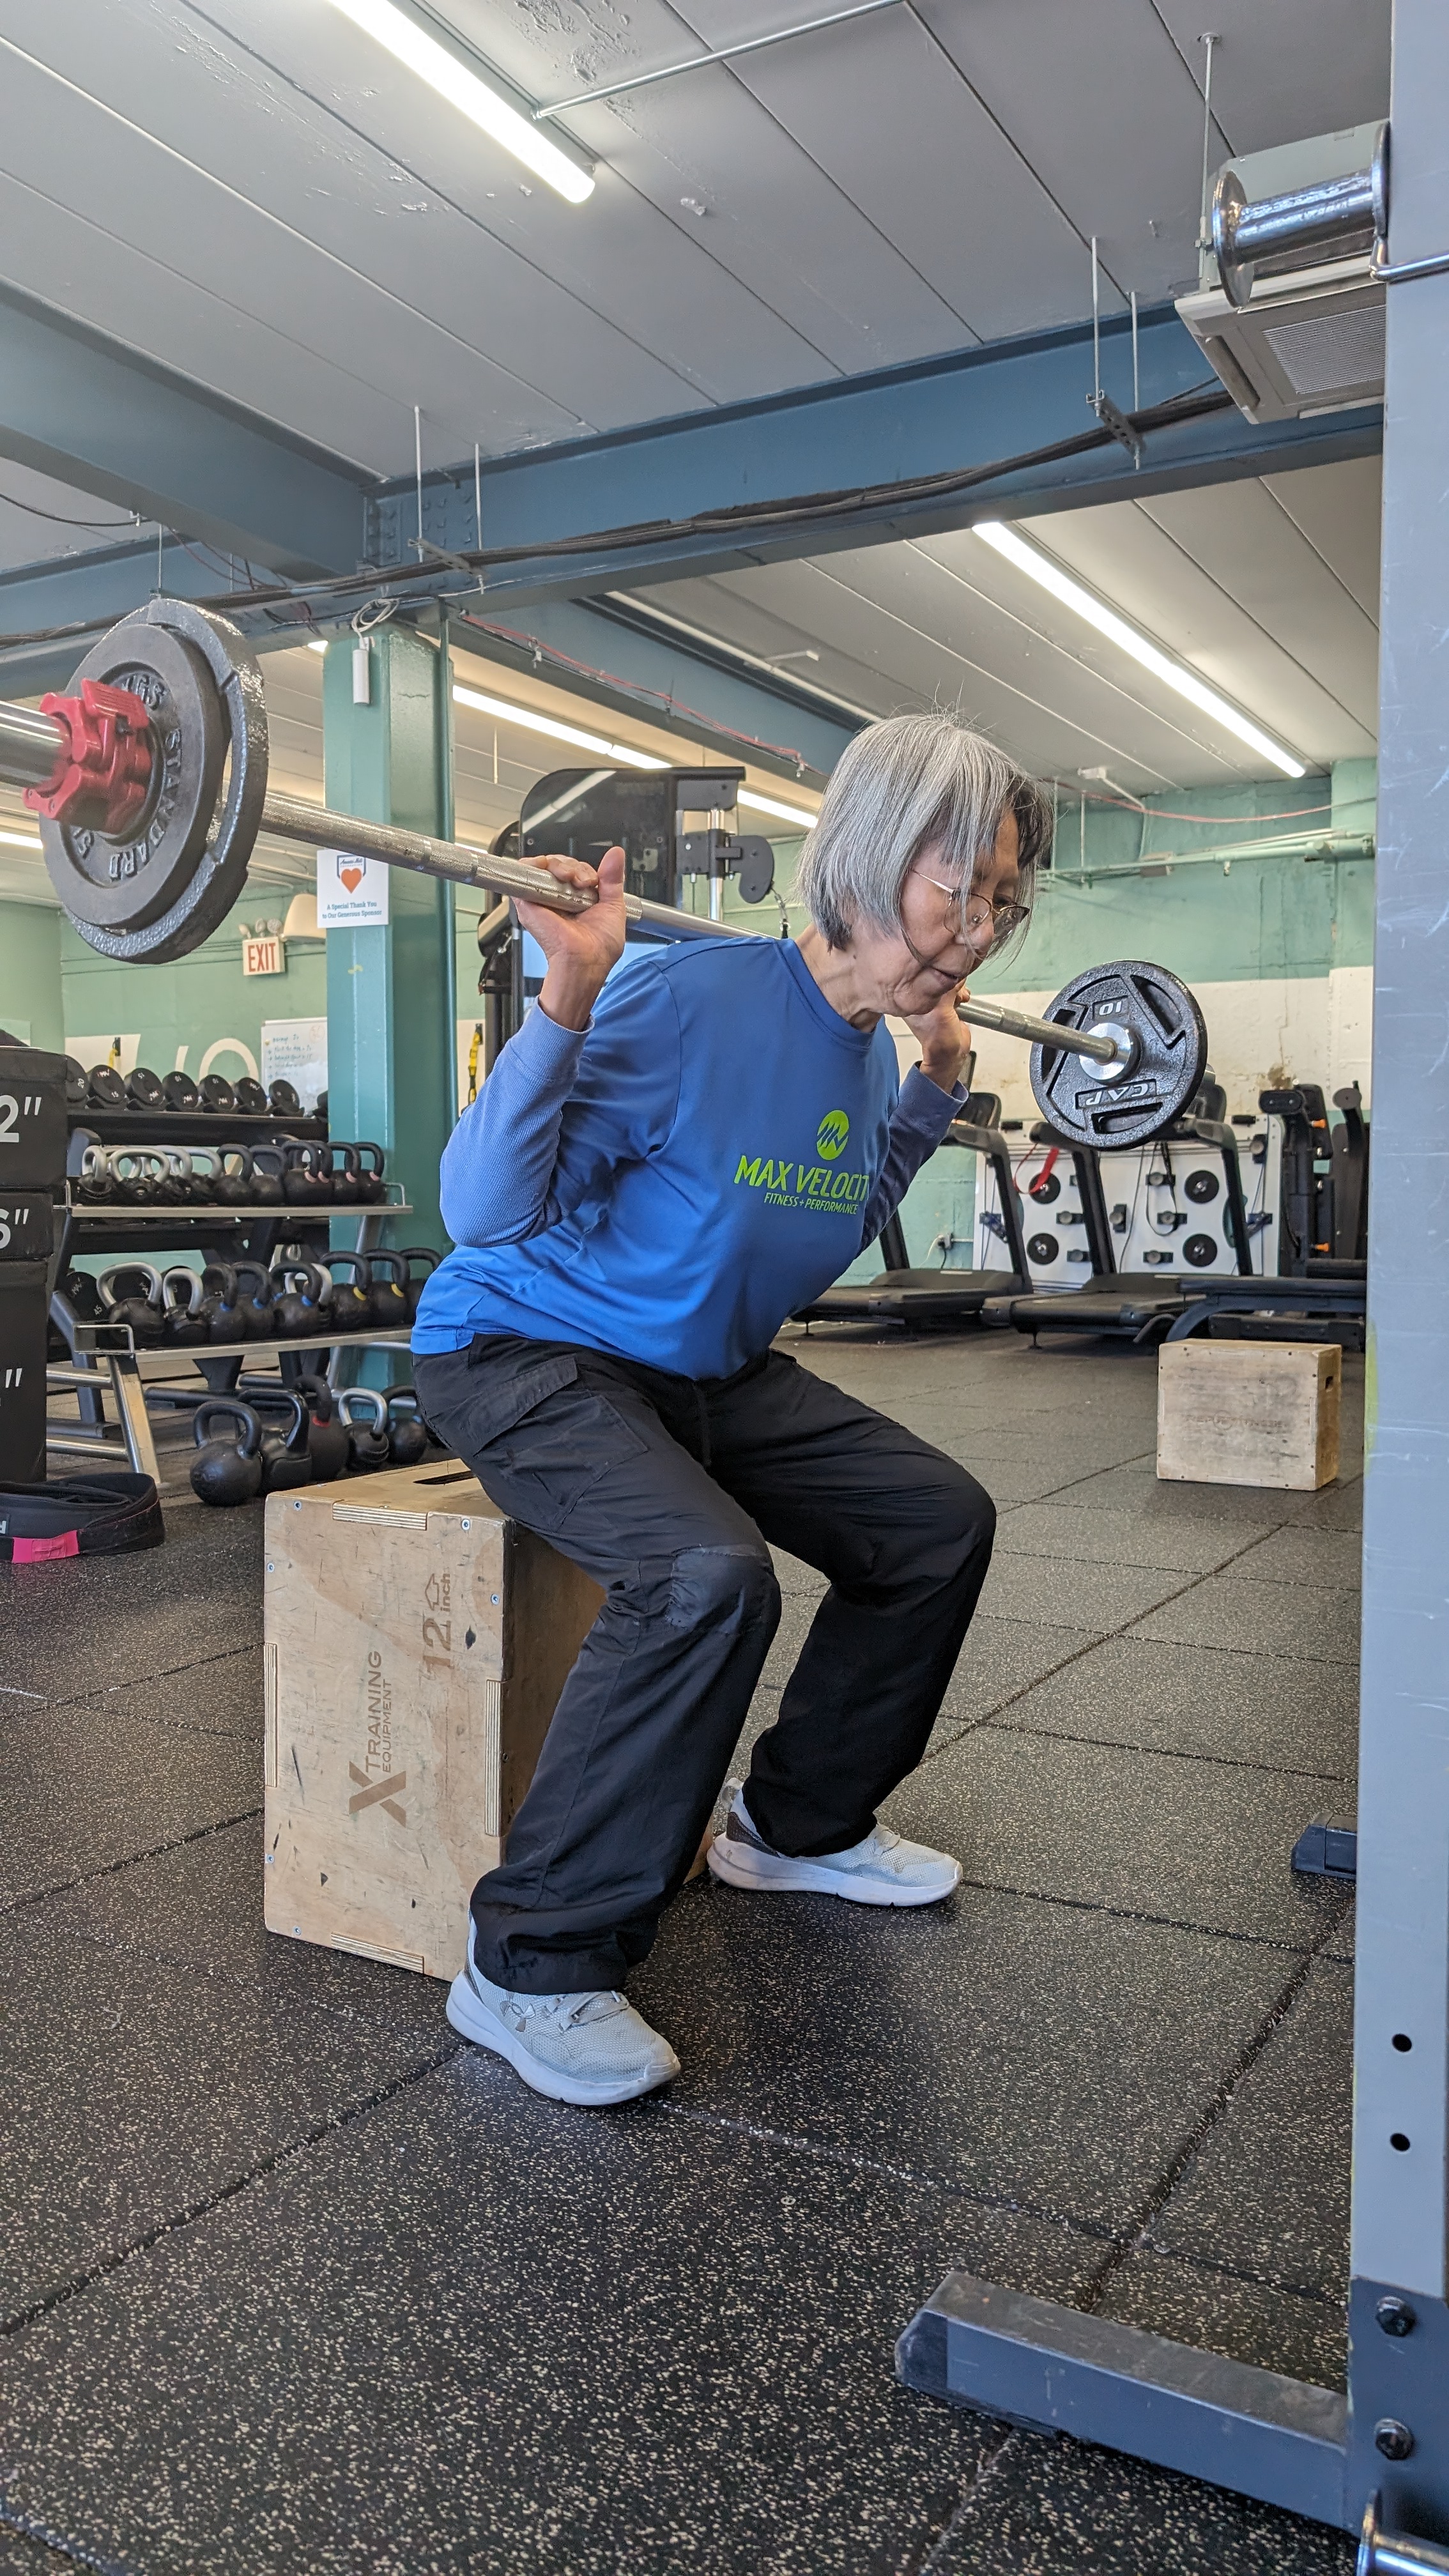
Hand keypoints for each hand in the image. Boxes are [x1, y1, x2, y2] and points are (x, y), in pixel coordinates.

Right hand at [516, 845, 626, 1032]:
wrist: (585, 960)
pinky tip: (553, 875)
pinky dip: (537, 865)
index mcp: (576, 900)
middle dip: (573, 866)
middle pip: (560, 864)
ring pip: (545, 864)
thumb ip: (612, 878)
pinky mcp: (527, 899)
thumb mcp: (613, 905)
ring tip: (569, 880)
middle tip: (582, 882)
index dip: (584, 870)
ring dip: (559, 864)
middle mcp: (557, 898)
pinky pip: (526, 871)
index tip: (593, 881)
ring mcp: (542, 898)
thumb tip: (616, 854)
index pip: (576, 870)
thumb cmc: (599, 947)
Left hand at [901, 981, 969, 1094]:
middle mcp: (918, 996)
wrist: (951, 1053)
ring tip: (959, 1000)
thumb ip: (947, 989)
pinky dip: (960, 992)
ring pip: (947, 980)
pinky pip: (953, 988)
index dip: (938, 974)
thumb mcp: (942, 1010)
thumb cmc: (939, 1039)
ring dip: (958, 988)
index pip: (923, 972)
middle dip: (950, 982)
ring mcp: (931, 999)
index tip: (946, 981)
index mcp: (909, 997)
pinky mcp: (943, 1001)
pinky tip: (962, 1000)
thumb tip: (957, 973)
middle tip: (955, 994)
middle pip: (936, 974)